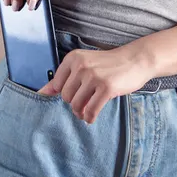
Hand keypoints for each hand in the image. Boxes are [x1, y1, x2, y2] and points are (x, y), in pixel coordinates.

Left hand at [37, 48, 153, 123]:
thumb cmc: (108, 65)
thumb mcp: (84, 65)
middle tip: (83, 104)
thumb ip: (63, 78)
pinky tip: (92, 117)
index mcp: (73, 58)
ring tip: (86, 111)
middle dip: (73, 104)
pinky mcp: (106, 88)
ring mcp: (94, 76)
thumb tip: (41, 93)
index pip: (56, 85)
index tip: (75, 95)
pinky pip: (91, 110)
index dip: (65, 94)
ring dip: (81, 113)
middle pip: (66, 96)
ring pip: (77, 105)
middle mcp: (81, 66)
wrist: (135, 60)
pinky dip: (90, 117)